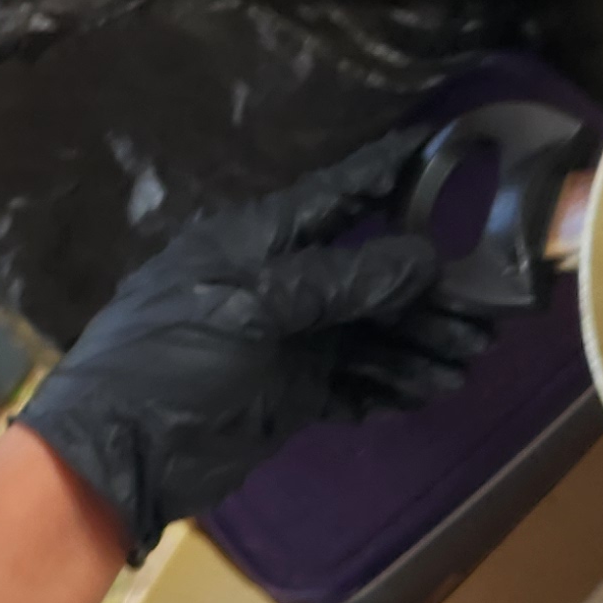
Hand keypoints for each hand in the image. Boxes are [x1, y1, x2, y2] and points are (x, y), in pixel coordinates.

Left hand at [16, 134, 497, 558]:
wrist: (117, 453)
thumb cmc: (171, 360)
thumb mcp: (253, 309)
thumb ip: (335, 282)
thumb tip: (418, 259)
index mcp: (254, 243)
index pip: (332, 197)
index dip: (383, 175)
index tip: (436, 149)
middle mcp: (275, 284)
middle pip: (365, 277)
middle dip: (424, 295)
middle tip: (485, 313)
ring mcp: (282, 341)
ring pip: (365, 334)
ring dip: (415, 347)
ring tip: (466, 362)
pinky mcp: (286, 393)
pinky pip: (349, 382)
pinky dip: (387, 386)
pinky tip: (425, 392)